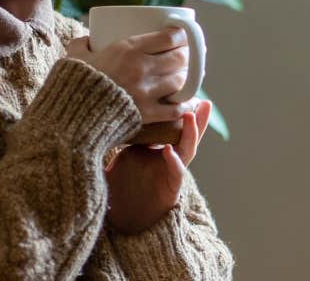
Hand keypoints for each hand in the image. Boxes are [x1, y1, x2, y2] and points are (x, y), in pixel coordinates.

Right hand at [65, 29, 192, 124]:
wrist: (72, 118)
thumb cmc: (73, 84)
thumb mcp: (75, 56)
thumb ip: (82, 44)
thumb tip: (86, 39)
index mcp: (129, 49)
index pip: (170, 37)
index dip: (181, 35)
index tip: (181, 35)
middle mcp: (143, 68)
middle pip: (180, 58)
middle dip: (187, 55)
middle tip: (184, 55)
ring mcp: (147, 92)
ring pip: (181, 80)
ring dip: (186, 77)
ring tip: (184, 75)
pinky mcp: (148, 114)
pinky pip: (176, 108)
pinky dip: (185, 104)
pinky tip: (188, 102)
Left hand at [104, 99, 211, 234]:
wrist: (122, 217)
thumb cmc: (121, 185)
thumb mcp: (121, 155)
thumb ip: (121, 138)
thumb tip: (106, 114)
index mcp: (158, 148)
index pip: (172, 127)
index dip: (179, 112)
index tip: (183, 93)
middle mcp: (169, 158)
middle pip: (187, 135)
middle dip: (197, 119)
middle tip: (204, 101)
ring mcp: (171, 173)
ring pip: (186, 151)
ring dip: (190, 133)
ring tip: (190, 116)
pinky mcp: (171, 190)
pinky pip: (176, 173)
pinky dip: (173, 162)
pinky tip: (167, 151)